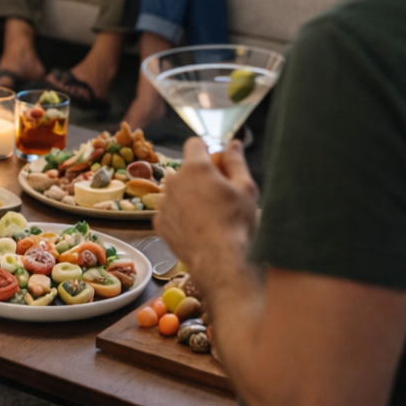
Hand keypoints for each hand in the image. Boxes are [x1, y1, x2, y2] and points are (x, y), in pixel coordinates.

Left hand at [156, 138, 258, 293]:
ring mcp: (164, 202)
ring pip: (177, 191)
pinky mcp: (159, 222)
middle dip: (199, 177)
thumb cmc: (237, 223)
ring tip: (209, 216)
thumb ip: (236, 161)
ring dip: (189, 197)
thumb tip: (232, 144)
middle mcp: (174, 181)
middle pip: (186, 170)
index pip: (194, 143)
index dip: (206, 150)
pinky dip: (181, 215)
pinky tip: (197, 228)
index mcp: (196, 168)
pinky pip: (170, 211)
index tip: (216, 163)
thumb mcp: (245, 188)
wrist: (220, 262)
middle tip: (218, 195)